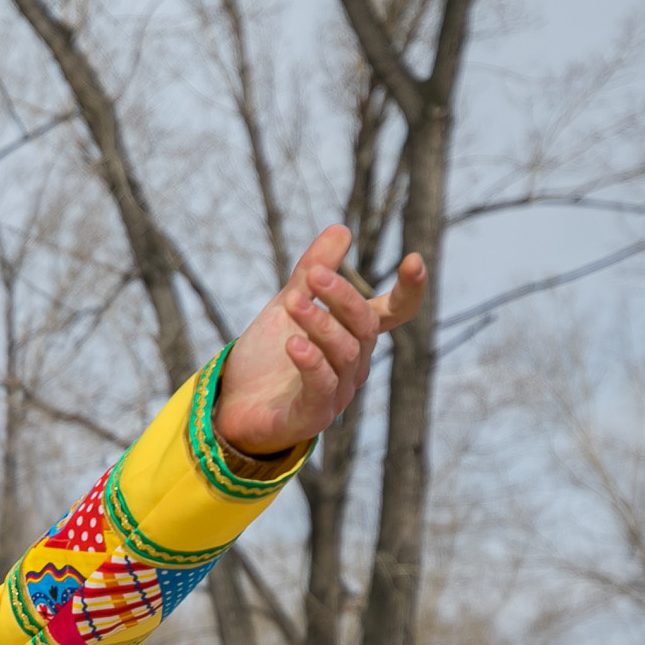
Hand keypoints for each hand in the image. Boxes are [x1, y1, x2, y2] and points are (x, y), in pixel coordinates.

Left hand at [215, 225, 427, 455]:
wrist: (231, 406)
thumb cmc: (267, 359)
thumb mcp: (288, 306)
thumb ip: (312, 272)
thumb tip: (340, 228)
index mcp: (354, 336)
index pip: (394, 313)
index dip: (409, 290)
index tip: (414, 260)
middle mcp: (354, 365)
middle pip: (363, 326)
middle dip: (341, 297)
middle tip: (314, 275)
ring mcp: (337, 393)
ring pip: (344, 353)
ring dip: (319, 324)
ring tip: (292, 303)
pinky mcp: (313, 415)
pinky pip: (322, 387)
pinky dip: (310, 363)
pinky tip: (293, 344)